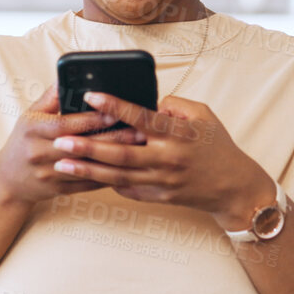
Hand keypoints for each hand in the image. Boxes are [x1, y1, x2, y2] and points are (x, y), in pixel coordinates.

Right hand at [0, 90, 146, 205]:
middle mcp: (40, 152)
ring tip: (138, 150)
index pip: (67, 123)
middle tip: (138, 131)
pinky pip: (86, 185)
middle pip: (82, 145)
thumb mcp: (30, 115)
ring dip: (114, 159)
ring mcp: (49, 174)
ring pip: (87, 167)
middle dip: (112, 138)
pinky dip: (106, 178)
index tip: (115, 112)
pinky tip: (126, 170)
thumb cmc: (23, 141)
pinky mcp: (57, 190)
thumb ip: (50, 97)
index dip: (92, 118)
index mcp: (34, 130)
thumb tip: (67, 78)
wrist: (7, 180)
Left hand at [48, 92, 277, 229]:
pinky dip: (107, 183)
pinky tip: (84, 177)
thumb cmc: (217, 145)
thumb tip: (148, 102)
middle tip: (60, 139)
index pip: (141, 118)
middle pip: (121, 153)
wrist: (233, 187)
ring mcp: (163, 181)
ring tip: (61, 163)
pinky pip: (128, 191)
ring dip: (88, 169)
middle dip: (88, 146)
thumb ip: (174, 105)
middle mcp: (168, 159)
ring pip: (119, 176)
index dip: (114, 106)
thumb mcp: (203, 115)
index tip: (90, 96)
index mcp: (178, 134)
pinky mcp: (160, 197)